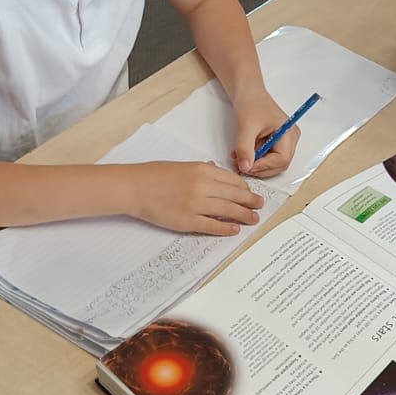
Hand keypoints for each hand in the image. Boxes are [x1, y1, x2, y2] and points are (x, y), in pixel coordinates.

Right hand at [125, 161, 264, 235]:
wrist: (135, 187)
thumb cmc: (154, 175)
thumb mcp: (182, 165)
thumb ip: (201, 169)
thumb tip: (216, 170)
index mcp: (202, 170)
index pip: (232, 180)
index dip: (245, 188)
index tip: (250, 192)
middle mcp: (203, 186)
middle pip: (235, 195)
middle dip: (251, 201)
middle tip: (260, 205)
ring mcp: (196, 205)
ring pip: (228, 211)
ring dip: (244, 215)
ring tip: (254, 219)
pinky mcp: (187, 221)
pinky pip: (212, 226)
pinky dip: (225, 228)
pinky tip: (235, 229)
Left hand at [231, 90, 299, 176]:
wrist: (247, 93)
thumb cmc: (251, 102)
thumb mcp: (246, 126)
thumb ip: (245, 149)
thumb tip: (245, 167)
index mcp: (289, 133)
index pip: (282, 159)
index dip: (265, 166)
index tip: (247, 167)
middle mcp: (289, 139)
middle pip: (278, 164)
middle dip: (259, 167)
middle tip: (242, 166)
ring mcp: (282, 141)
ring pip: (271, 163)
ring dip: (255, 164)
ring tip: (239, 158)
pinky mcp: (273, 143)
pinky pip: (265, 157)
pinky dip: (254, 159)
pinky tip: (243, 154)